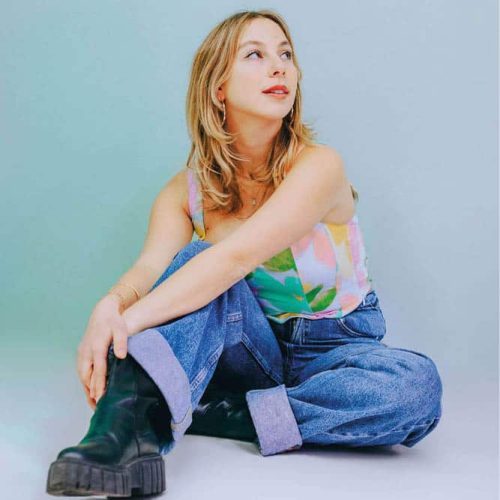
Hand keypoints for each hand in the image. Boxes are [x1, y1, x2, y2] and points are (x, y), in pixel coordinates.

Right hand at [76, 295, 130, 409]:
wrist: (102, 311)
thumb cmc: (114, 321)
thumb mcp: (120, 329)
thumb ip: (121, 342)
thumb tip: (121, 356)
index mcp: (97, 347)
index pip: (98, 371)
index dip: (99, 386)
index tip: (101, 399)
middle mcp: (86, 352)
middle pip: (87, 377)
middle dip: (91, 393)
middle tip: (98, 409)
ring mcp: (82, 353)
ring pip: (83, 376)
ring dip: (87, 390)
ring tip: (94, 404)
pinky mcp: (82, 353)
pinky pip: (82, 371)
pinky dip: (86, 382)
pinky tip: (91, 391)